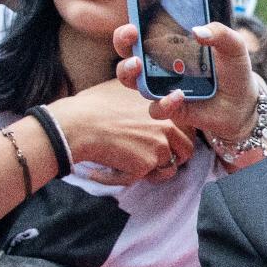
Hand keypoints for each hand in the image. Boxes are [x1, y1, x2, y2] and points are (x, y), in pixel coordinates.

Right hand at [46, 77, 194, 185]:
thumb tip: (148, 89)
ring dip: (155, 171)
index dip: (178, 137)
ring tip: (133, 164)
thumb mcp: (126, 88)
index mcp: (168, 108)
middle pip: (186, 151)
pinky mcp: (146, 165)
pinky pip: (147, 178)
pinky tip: (116, 168)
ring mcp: (159, 147)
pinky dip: (132, 177)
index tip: (164, 141)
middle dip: (172, 158)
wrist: (78, 125)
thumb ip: (145, 94)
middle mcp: (169, 127)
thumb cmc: (94, 105)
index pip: (188, 128)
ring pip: (170, 169)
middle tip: (151, 158)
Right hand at [114, 21, 259, 143]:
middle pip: (128, 51)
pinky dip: (163, 102)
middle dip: (122, 42)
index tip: (133, 18)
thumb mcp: (233, 46)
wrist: (243, 103)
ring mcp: (161, 87)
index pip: (144, 30)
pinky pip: (156, 107)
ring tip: (139, 65)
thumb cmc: (232, 69)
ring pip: (131, 80)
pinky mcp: (170, 108)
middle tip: (131, 36)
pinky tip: (178, 96)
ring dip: (129, 71)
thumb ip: (220, 33)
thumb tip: (197, 31)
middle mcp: (159, 65)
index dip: (132, 23)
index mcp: (171, 44)